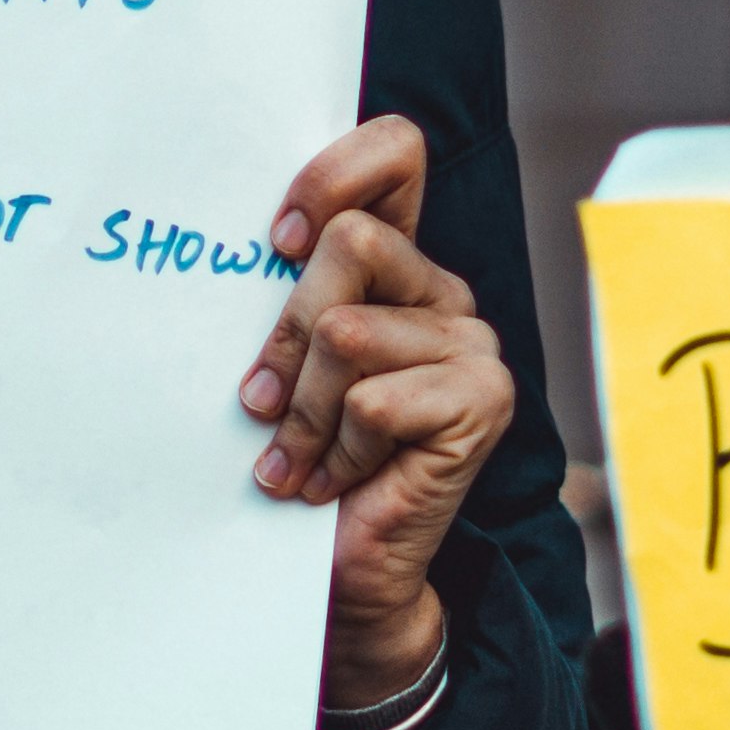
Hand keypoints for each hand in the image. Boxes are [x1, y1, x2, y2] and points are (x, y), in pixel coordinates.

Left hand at [238, 114, 509, 709]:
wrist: (344, 576)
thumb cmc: (302, 464)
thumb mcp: (281, 364)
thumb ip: (284, 296)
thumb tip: (247, 244)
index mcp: (400, 267)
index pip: (394, 153)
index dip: (332, 175)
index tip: (280, 242)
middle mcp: (444, 294)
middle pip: (349, 242)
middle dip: (285, 333)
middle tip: (263, 405)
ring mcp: (473, 346)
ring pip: (345, 329)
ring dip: (302, 410)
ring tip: (298, 459)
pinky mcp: (481, 401)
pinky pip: (372, 399)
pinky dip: (335, 451)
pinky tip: (340, 481)